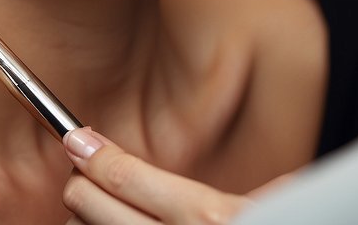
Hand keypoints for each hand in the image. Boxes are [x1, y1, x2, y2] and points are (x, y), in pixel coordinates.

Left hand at [61, 126, 250, 224]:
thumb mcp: (278, 209)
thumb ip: (263, 191)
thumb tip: (235, 168)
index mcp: (213, 219)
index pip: (128, 178)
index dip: (96, 155)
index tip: (79, 141)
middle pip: (95, 207)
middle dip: (84, 186)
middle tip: (84, 176)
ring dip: (86, 224)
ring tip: (94, 212)